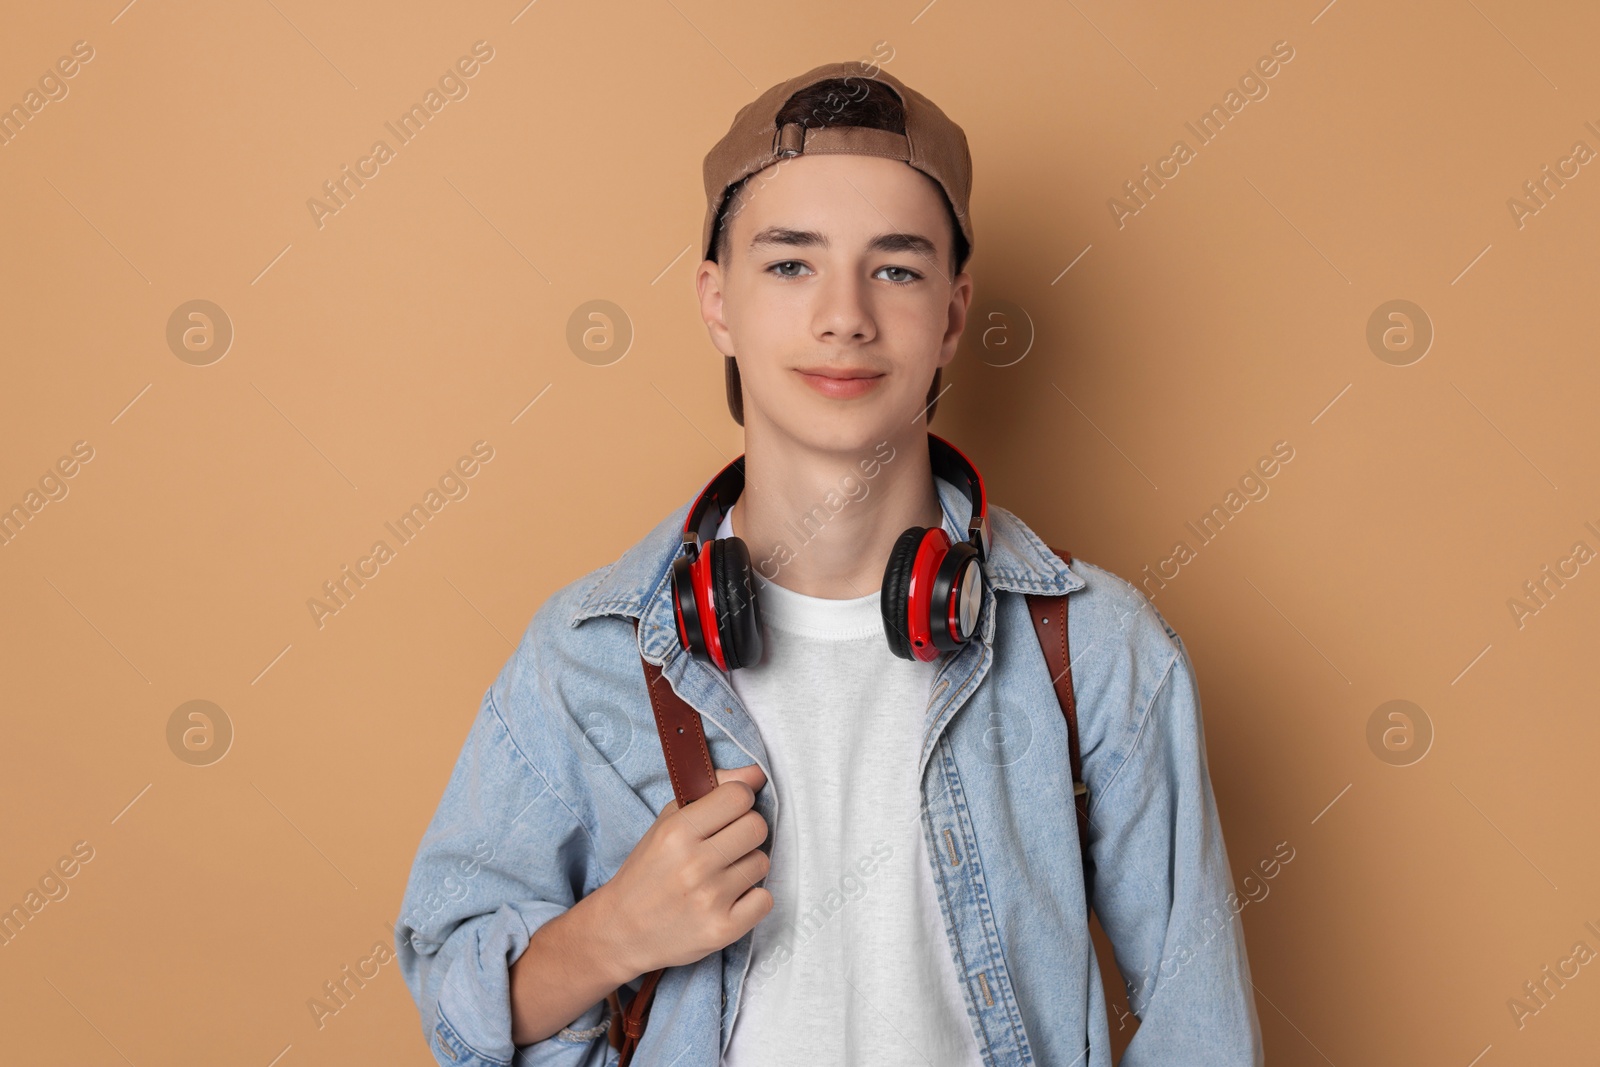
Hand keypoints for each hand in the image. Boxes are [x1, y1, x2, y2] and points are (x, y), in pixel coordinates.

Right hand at [598, 764, 772, 977]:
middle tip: (727, 844)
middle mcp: (694, 864)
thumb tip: (756, 773)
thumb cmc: (648, 871)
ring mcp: (710, 899)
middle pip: (757, 827)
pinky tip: (729, 899)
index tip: (729, 811)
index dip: (739, 800)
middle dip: (746, 831)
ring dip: (747, 866)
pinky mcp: (724, 929)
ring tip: (721, 875)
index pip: (739, 796)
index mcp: (677, 832)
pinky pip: (765, 900)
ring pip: (762, 862)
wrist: (622, 931)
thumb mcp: (668, 823)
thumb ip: (712, 791)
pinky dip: (752, 899)